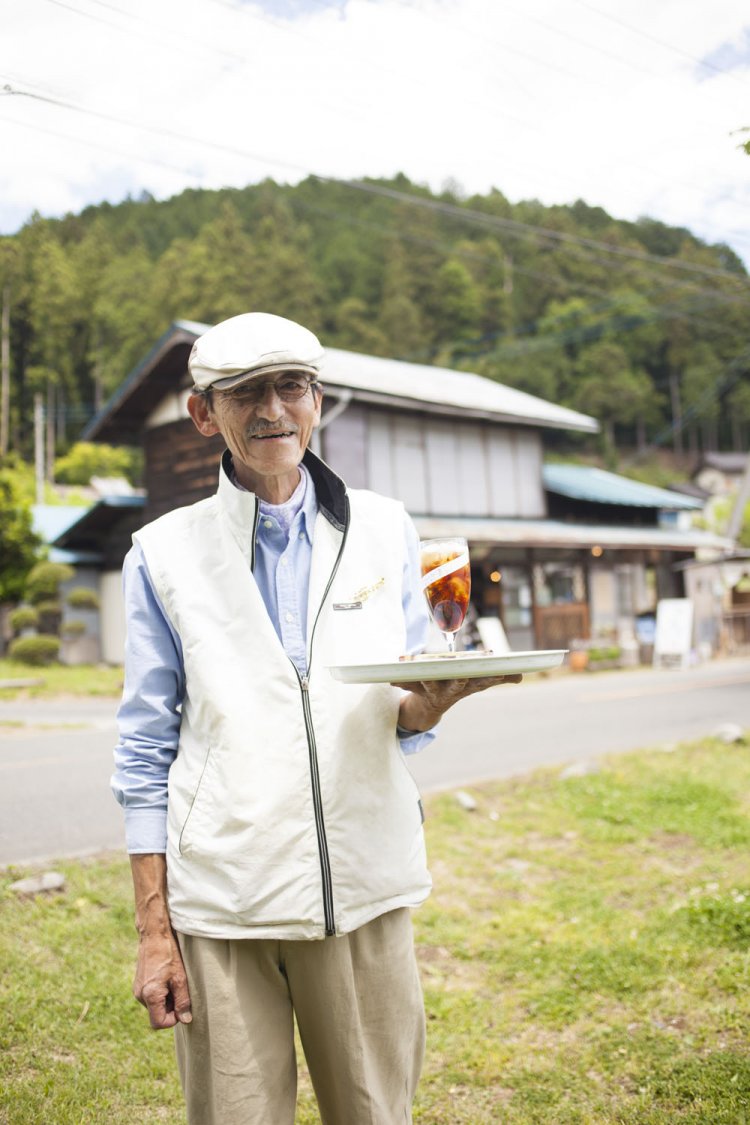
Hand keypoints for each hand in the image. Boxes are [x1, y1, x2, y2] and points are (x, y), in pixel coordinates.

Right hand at [129, 853, 191, 1029]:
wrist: (154, 934)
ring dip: (166, 999)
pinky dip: (160, 992)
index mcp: (149, 995)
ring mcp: (137, 989)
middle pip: (156, 1014)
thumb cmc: (168, 954)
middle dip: (170, 1008)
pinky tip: (166, 977)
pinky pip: (150, 996)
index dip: (172, 1019)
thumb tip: (185, 1020)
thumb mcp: (180, 978)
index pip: (159, 1023)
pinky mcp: (138, 983)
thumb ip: (182, 1001)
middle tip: (179, 989)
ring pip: (154, 1005)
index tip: (182, 1005)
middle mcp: (139, 995)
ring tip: (173, 980)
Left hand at [395, 673, 521, 732]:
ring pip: (431, 682)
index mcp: (467, 686)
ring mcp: (432, 690)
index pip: (482, 681)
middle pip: (458, 682)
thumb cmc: (456, 687)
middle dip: (460, 675)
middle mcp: (451, 689)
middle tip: (462, 669)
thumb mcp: (477, 683)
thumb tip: (521, 675)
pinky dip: (400, 681)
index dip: (490, 675)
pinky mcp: (414, 688)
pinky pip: (407, 684)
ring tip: (422, 667)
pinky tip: (393, 678)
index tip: (496, 666)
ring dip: (427, 676)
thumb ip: (499, 677)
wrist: (428, 708)